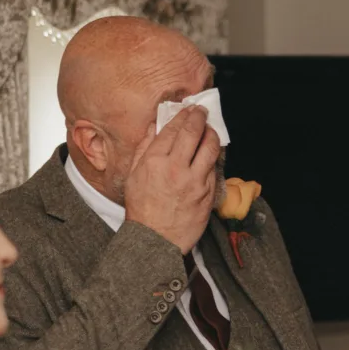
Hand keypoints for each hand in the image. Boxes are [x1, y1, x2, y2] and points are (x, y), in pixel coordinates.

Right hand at [124, 106, 220, 253]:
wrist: (155, 240)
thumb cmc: (142, 209)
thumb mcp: (134, 176)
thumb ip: (144, 148)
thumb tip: (153, 127)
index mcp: (155, 161)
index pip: (174, 128)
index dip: (183, 115)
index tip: (188, 109)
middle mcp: (177, 168)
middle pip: (195, 132)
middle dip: (200, 117)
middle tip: (202, 113)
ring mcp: (195, 181)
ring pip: (211, 147)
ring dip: (212, 134)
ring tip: (209, 131)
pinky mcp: (208, 193)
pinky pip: (214, 168)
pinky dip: (213, 157)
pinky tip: (210, 155)